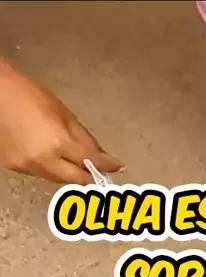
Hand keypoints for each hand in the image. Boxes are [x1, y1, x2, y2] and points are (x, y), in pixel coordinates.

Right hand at [0, 59, 122, 184]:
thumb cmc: (28, 96)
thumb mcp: (65, 114)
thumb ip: (84, 139)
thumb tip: (101, 155)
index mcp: (59, 143)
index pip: (91, 162)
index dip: (107, 165)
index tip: (116, 166)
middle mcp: (43, 160)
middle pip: (76, 179)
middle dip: (89, 176)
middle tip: (100, 173)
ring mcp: (28, 166)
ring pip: (58, 179)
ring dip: (71, 174)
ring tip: (78, 164)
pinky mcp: (15, 167)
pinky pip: (41, 173)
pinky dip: (51, 169)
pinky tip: (52, 157)